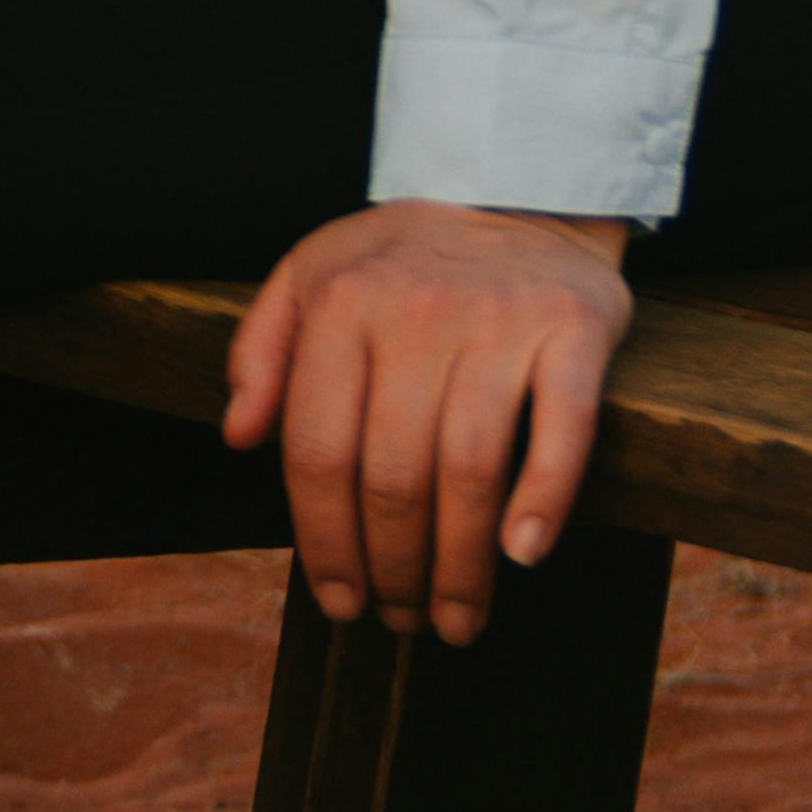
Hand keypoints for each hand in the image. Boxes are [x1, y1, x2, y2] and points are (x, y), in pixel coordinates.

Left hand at [217, 201, 640, 642]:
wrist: (519, 191)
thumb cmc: (404, 256)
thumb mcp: (311, 274)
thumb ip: (263, 350)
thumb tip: (237, 436)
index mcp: (341, 305)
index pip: (317, 450)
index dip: (323, 541)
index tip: (337, 599)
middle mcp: (416, 314)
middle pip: (392, 475)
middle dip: (393, 568)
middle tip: (403, 621)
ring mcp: (499, 323)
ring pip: (469, 469)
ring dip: (461, 564)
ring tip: (457, 619)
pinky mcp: (573, 330)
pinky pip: (562, 429)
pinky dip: (544, 498)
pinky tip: (523, 556)